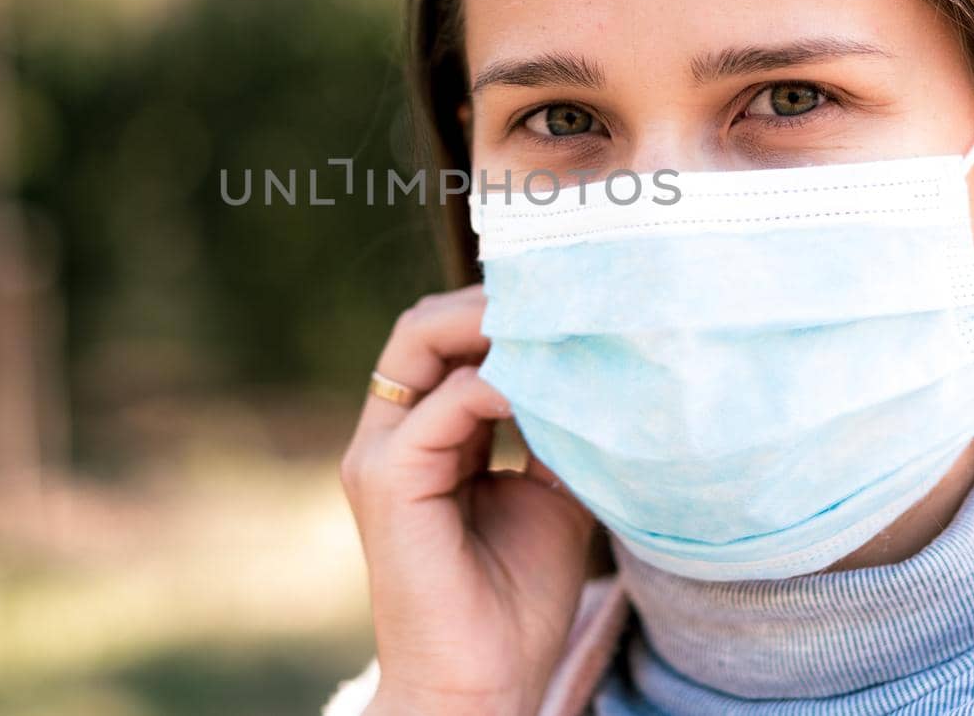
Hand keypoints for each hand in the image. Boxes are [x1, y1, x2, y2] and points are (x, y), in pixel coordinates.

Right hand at [339, 284, 596, 715]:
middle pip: (424, 326)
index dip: (500, 312)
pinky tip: (552, 389)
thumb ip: (556, 428)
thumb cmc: (516, 603)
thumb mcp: (550, 491)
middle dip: (491, 300)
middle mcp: (390, 435)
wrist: (484, 685)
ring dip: (493, 324)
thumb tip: (594, 362)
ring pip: (421, 342)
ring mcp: (380, 454)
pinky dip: (499, 384)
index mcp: (422, 437)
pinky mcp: (386, 480)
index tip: (573, 300)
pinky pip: (442, 404)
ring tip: (561, 323)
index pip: (445, 340)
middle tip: (565, 296)